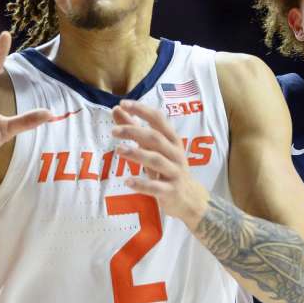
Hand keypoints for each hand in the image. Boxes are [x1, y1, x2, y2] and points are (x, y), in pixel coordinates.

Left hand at [111, 99, 209, 225]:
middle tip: (114, 131)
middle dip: (134, 132)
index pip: (158, 119)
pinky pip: (156, 187)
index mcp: (172, 140)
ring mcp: (174, 172)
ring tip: (119, 149)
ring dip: (137, 154)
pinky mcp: (171, 191)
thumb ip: (135, 129)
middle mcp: (175, 153)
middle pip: (155, 138)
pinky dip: (142, 183)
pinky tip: (127, 181)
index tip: (123, 103)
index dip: (141, 110)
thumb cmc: (168, 168)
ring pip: (156, 160)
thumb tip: (117, 109)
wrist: (189, 199)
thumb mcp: (154, 149)